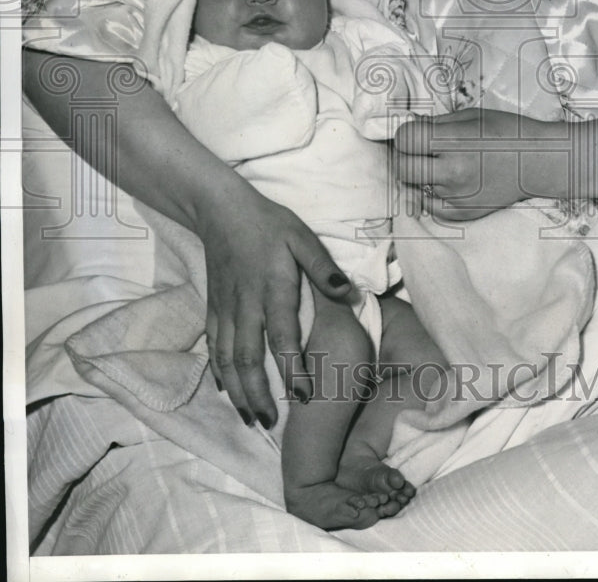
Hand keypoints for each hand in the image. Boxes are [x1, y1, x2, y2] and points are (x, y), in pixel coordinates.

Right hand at [194, 174, 351, 428]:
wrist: (221, 210)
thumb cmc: (269, 224)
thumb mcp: (302, 237)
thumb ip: (323, 268)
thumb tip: (349, 295)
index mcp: (272, 289)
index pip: (282, 336)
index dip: (291, 368)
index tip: (302, 396)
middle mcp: (246, 305)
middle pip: (248, 359)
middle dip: (259, 393)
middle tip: (271, 422)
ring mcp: (226, 309)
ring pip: (228, 359)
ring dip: (238, 391)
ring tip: (251, 418)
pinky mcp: (213, 308)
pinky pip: (214, 346)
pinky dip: (220, 372)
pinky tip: (228, 391)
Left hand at [394, 108, 556, 219]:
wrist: (539, 162)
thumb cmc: (507, 132)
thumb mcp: (470, 116)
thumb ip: (435, 124)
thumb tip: (409, 130)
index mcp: (453, 142)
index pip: (404, 140)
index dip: (405, 135)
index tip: (415, 135)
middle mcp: (452, 172)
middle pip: (401, 167)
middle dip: (404, 157)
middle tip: (418, 151)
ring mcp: (456, 196)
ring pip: (414, 187)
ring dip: (420, 175)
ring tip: (442, 165)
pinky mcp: (462, 213)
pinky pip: (429, 206)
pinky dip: (431, 194)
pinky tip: (447, 181)